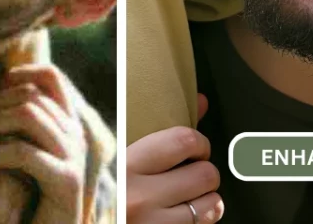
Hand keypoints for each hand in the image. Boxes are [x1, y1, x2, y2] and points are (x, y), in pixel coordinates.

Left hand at [0, 65, 86, 223]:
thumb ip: (7, 127)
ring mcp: (74, 156)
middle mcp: (75, 135)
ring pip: (27, 115)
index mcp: (67, 125)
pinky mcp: (66, 181)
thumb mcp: (15, 157)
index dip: (17, 75)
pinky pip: (24, 153)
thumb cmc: (25, 202)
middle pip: (29, 95)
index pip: (50, 76)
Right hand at [126, 94, 223, 223]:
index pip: (183, 141)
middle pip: (204, 174)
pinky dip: (203, 220)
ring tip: (191, 197)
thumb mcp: (120, 159)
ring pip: (211, 204)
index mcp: (124, 168)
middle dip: (205, 172)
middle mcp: (138, 198)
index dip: (199, 143)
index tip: (196, 148)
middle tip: (193, 174)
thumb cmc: (102, 193)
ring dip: (208, 200)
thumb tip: (202, 100)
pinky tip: (185, 216)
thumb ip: (160, 131)